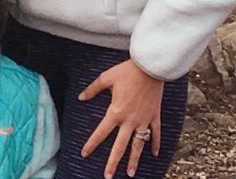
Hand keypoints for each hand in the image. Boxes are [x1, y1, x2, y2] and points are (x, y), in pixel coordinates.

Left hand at [78, 59, 163, 178]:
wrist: (150, 67)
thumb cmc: (127, 71)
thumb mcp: (106, 78)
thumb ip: (93, 89)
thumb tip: (81, 97)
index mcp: (116, 111)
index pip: (101, 132)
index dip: (92, 143)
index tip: (84, 154)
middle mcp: (130, 120)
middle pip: (120, 146)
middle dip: (113, 162)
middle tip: (108, 176)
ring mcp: (144, 120)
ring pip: (138, 145)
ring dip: (134, 160)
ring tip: (130, 173)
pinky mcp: (154, 116)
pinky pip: (155, 134)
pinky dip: (154, 144)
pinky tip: (154, 154)